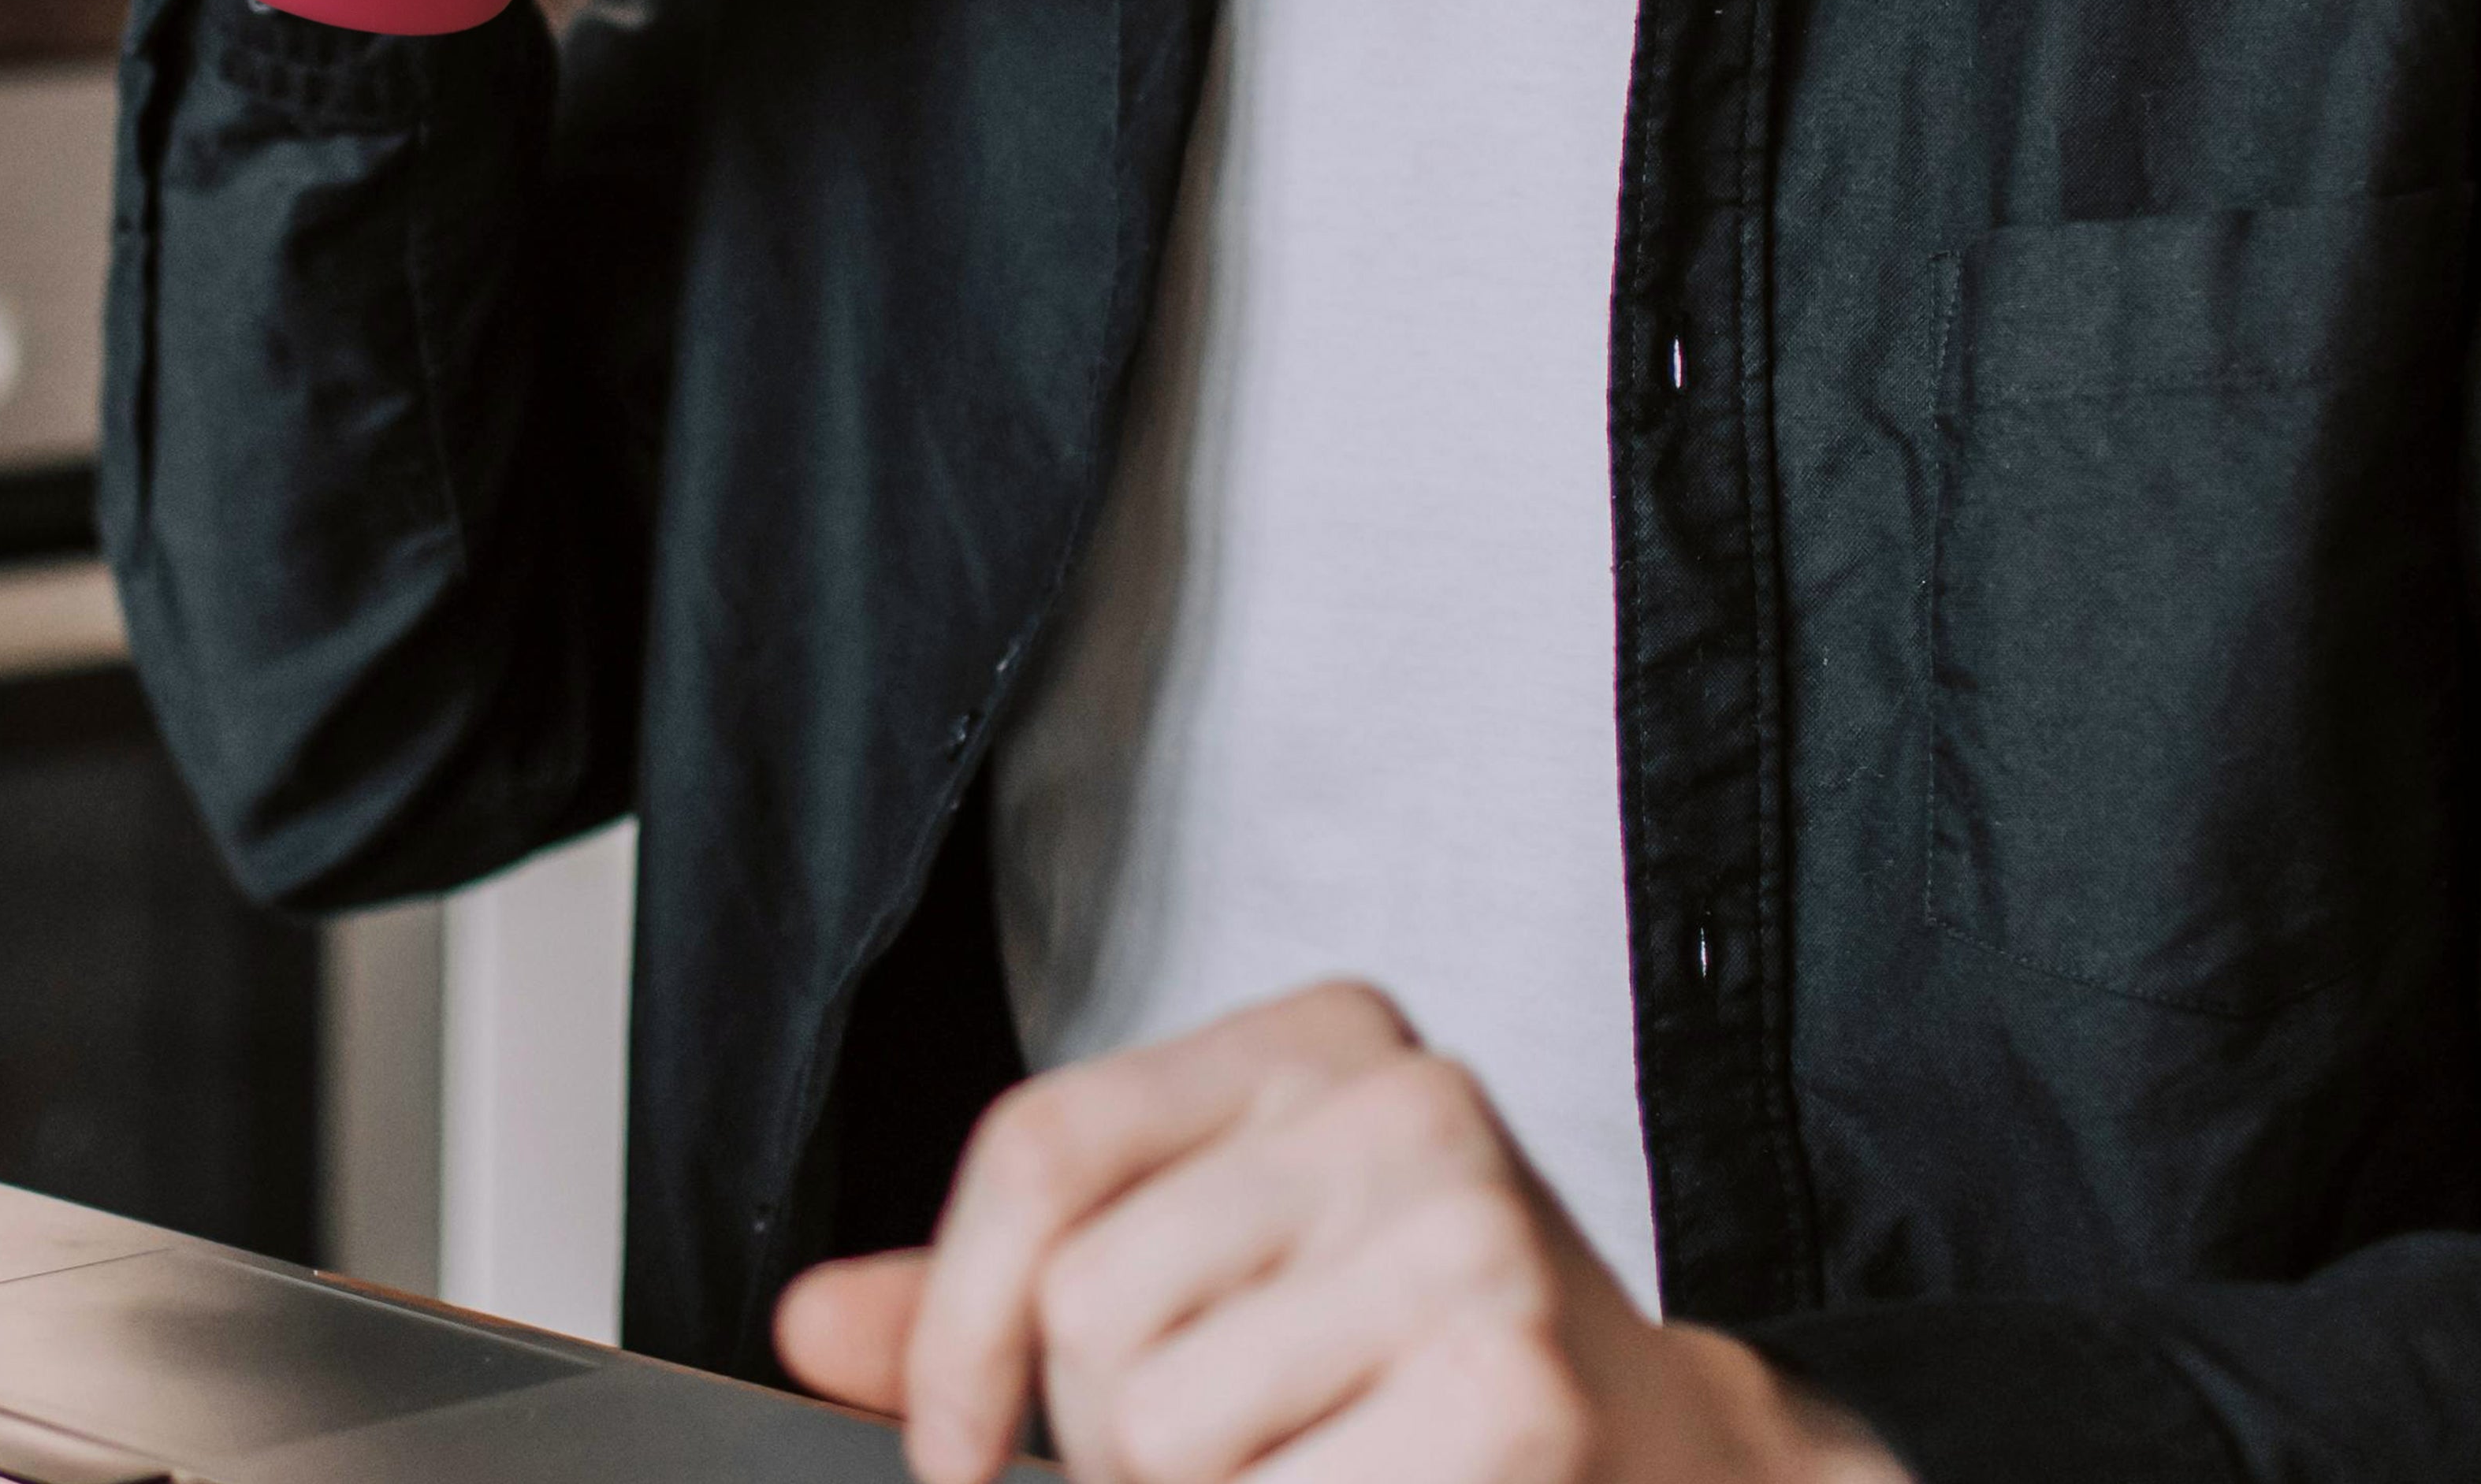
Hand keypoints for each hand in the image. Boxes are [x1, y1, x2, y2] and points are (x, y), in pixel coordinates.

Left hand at [773, 985, 1903, 1483]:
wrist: (1675, 1473)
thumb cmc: (1418, 1378)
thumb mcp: (1215, 1285)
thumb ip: (1000, 1302)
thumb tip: (805, 1324)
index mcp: (1312, 1040)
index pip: (1040, 1149)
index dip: (953, 1326)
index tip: (954, 1455)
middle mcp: (1392, 1096)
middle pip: (1089, 1313)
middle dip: (1123, 1452)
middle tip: (1257, 1456)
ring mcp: (1462, 1226)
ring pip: (1156, 1431)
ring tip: (1324, 1475)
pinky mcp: (1510, 1375)